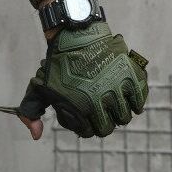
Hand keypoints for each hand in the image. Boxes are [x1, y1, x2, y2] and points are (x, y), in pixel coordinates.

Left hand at [16, 21, 148, 138]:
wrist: (76, 34)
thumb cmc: (58, 63)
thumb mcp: (39, 86)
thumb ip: (31, 112)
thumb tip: (36, 137)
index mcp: (78, 105)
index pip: (88, 132)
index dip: (83, 126)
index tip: (82, 115)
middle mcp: (100, 99)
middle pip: (108, 128)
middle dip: (102, 122)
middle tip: (97, 110)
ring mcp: (117, 87)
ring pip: (125, 116)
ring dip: (117, 112)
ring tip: (109, 102)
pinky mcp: (131, 75)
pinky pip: (140, 100)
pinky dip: (135, 101)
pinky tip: (124, 95)